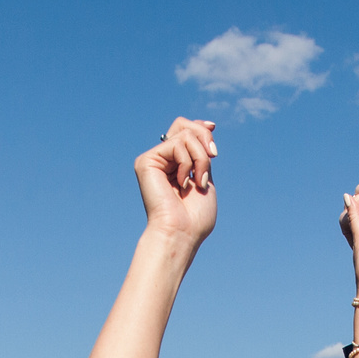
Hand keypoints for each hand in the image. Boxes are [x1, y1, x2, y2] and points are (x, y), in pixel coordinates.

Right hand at [135, 118, 217, 247]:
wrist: (181, 233)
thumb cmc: (195, 217)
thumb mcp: (205, 175)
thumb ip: (202, 152)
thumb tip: (206, 125)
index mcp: (175, 165)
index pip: (185, 131)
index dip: (200, 127)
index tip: (212, 127)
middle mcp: (162, 160)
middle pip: (183, 125)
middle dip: (204, 138)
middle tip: (212, 157)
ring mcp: (153, 160)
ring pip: (185, 134)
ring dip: (201, 158)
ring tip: (198, 181)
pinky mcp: (146, 161)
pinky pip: (177, 144)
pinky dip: (189, 162)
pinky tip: (182, 183)